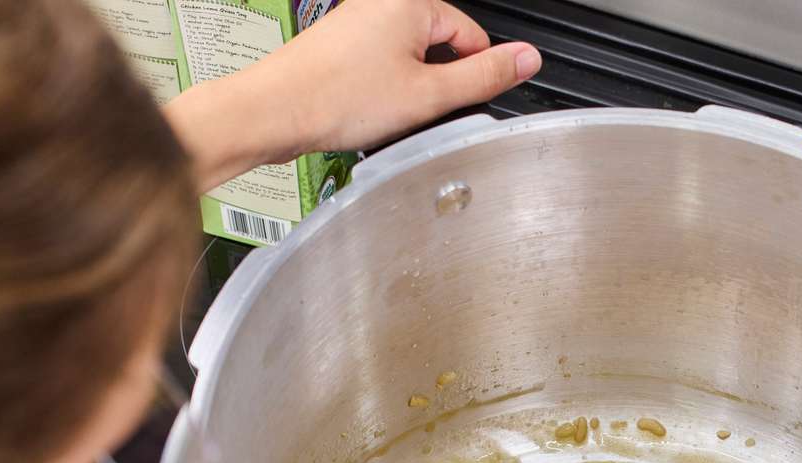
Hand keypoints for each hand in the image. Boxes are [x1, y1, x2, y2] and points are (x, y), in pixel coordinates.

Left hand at [165, 0, 540, 190]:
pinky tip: (367, 111)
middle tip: (417, 113)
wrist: (274, 111)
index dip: (471, 77)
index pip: (472, 37)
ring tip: (386, 113)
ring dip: (410, 90)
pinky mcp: (341, 45)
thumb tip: (528, 59)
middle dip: (437, 84)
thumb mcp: (429, 95)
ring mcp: (359, 21)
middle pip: (441, 46)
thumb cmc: (338, 98)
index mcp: (411, 2)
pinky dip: (383, 91)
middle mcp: (383, 3)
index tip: (457, 104)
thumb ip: (485, 77)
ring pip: (411, 59)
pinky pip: (382, 66)